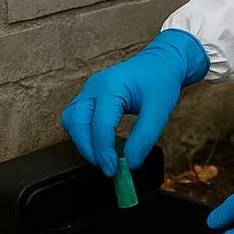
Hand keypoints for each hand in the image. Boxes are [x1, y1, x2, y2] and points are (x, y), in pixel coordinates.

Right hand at [61, 29, 208, 175]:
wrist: (161, 63)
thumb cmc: (160, 81)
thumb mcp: (159, 110)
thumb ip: (144, 138)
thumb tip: (130, 164)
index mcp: (111, 86)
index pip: (100, 124)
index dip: (104, 151)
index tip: (114, 170)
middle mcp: (93, 87)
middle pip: (76, 123)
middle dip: (89, 149)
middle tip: (107, 168)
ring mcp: (88, 91)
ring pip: (71, 121)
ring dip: (82, 142)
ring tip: (103, 158)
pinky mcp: (89, 98)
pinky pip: (76, 119)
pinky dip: (83, 135)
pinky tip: (100, 145)